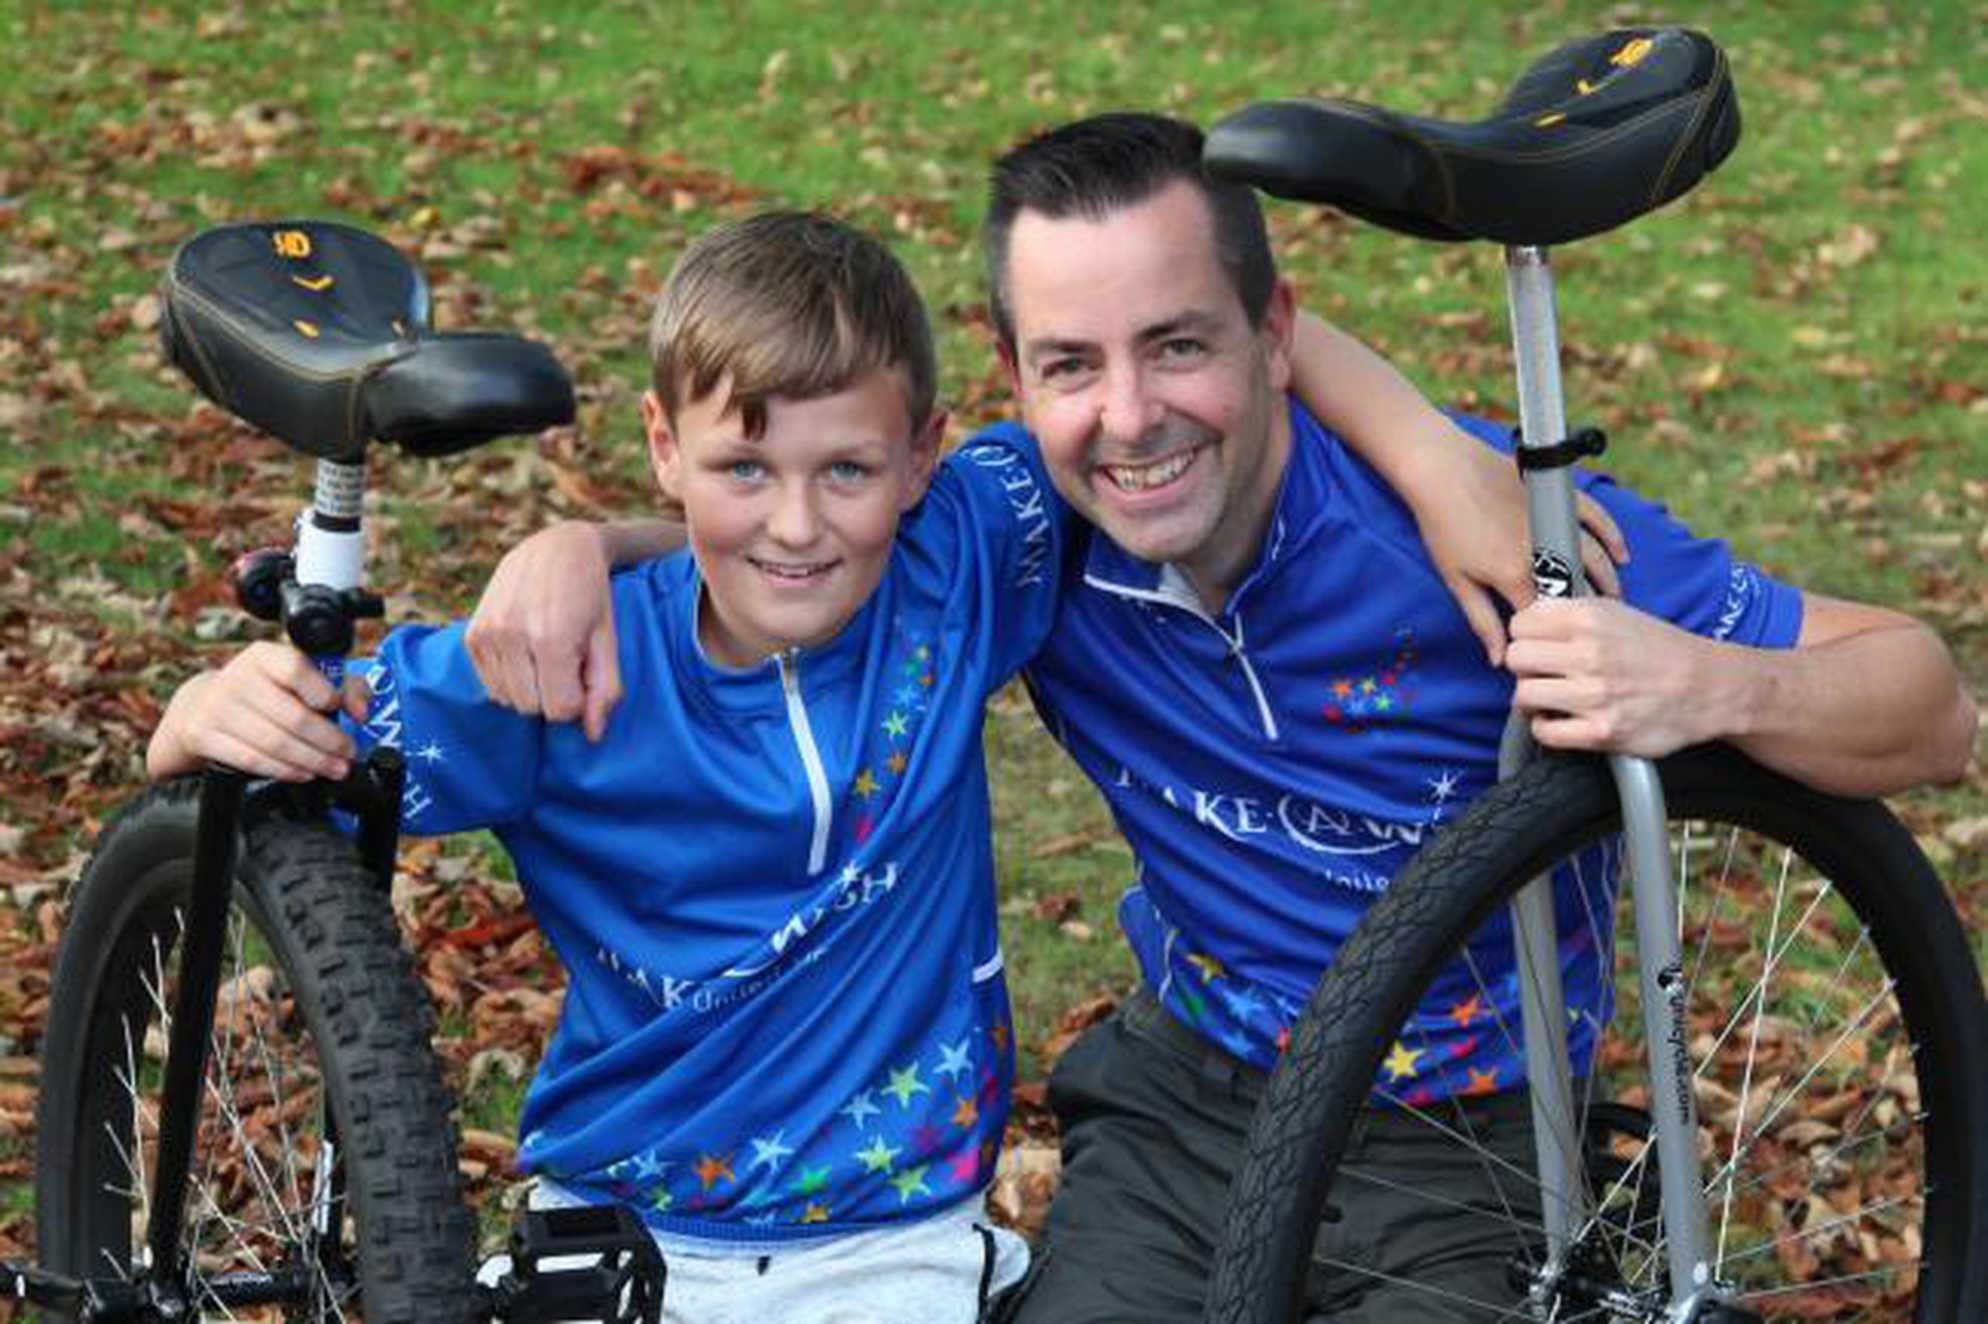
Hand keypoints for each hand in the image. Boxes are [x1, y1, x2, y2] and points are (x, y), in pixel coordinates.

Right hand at [148, 642, 368, 781]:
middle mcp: (237, 677)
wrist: (203, 703)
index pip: (297, 669)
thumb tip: (361, 709)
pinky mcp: (203, 735)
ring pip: (275, 742)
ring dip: (312, 761)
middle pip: (293, 715)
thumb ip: (343, 685)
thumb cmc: (266, 690)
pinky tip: (304, 773)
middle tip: (348, 753)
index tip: (346, 713)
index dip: (326, 694)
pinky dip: (283, 770)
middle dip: (329, 741)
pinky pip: (251, 759)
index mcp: (264, 656)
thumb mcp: (302, 675)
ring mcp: (217, 707)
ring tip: (334, 768)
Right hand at [465, 521, 621, 741]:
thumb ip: (605, 689)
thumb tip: (593, 734)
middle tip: (566, 660)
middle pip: (532, 709)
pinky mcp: (472, 635)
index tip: (583, 673)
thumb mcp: (608, 640)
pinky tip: (525, 652)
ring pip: (508, 700)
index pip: (560, 710)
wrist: (556, 547)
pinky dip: (510, 679)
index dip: (578, 699)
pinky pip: (490, 686)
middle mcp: (511, 636)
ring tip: (545, 653)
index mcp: (551, 638)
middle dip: (554, 694)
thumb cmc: (591, 595)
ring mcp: (487, 634)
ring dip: (531, 688)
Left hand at [1410, 429, 1626, 665]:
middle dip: (1588, 614)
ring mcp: (1556, 521)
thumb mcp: (1457, 581)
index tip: (1559, 653)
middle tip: (1597, 633)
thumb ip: (1483, 622)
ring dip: (1608, 581)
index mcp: (1516, 575)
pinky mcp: (1561, 496)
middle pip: (1579, 590)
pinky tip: (1622, 556)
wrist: (1442, 468)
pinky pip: (1598, 519)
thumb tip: (1498, 659)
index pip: (1545, 620)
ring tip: (1613, 601)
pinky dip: (1613, 537)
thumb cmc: (1443, 525)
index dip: (1552, 640)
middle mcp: (1544, 551)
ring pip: (1595, 558)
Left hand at [1505, 598, 1720, 757]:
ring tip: (1550, 697)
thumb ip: (1571, 613)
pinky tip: (1560, 720)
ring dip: (1532, 699)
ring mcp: (1595, 695)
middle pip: (1516, 658)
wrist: (1708, 687)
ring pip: (1523, 695)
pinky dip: (1546, 729)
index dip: (1525, 635)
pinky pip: (1545, 733)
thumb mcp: (1617, 613)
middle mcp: (1589, 654)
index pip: (1520, 623)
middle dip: (1525, 667)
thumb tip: (1527, 618)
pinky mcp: (1602, 732)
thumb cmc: (1659, 649)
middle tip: (1542, 673)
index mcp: (1590, 619)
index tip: (1537, 644)